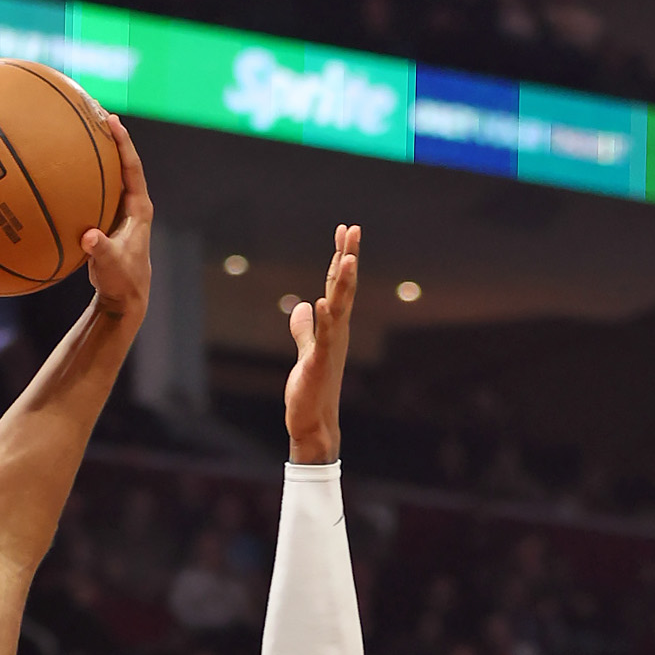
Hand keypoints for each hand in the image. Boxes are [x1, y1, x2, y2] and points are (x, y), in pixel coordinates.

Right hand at [81, 117, 151, 322]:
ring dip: (98, 154)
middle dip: (110, 137)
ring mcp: (121, 211)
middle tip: (95, 111)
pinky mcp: (109, 219)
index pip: (133, 168)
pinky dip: (85, 177)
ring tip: (81, 130)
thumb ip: (101, 251)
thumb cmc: (120, 283)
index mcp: (139, 210)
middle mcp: (132, 205)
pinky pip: (97, 191)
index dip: (123, 144)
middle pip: (122, 163)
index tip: (112, 121)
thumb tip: (89, 238)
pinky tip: (65, 168)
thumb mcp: (110, 267)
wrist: (124, 299)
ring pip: (110, 175)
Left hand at [285, 223, 359, 463]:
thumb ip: (305, 329)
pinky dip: (323, 319)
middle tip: (352, 229)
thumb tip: (302, 307)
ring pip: (339, 308)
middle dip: (348, 258)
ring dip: (343, 283)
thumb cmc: (312, 391)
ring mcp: (331, 347)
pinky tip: (321, 301)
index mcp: (335, 327)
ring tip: (346, 257)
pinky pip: (324, 338)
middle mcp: (338, 333)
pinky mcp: (320, 363)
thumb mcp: (306, 351)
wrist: (314, 425)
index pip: (339, 286)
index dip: (340, 258)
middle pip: (344, 289)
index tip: (344, 231)